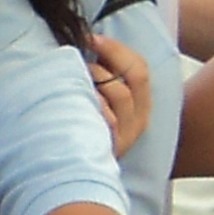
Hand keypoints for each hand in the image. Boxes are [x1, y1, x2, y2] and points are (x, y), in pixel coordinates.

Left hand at [85, 34, 152, 158]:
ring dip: (96, 77)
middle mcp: (138, 121)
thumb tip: (89, 47)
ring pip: (120, 93)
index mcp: (140, 107)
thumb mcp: (98, 106)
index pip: (140, 68)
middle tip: (87, 45)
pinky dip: (91, 104)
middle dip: (112, 54)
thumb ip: (103, 83)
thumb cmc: (81, 132)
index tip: (94, 38)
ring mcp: (126, 135)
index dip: (117, 49)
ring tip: (76, 76)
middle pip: (136, 75)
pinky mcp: (111, 147)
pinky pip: (105, 118)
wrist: (75, 176)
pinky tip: (73, 100)